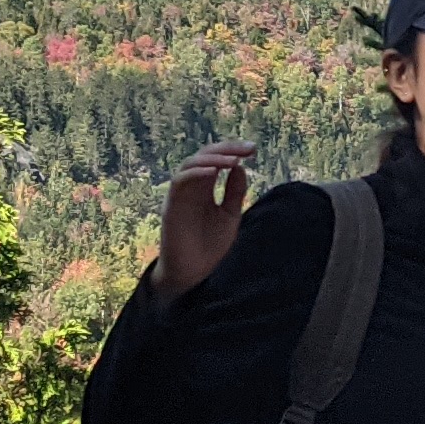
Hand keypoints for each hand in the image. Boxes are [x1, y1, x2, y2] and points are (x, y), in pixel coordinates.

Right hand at [160, 144, 257, 292]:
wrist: (193, 275)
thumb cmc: (210, 247)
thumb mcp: (229, 215)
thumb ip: (234, 192)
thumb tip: (241, 167)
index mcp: (205, 188)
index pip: (216, 159)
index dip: (233, 150)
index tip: (253, 149)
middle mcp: (191, 188)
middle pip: (204, 155)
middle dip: (227, 148)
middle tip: (248, 148)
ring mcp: (180, 195)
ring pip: (190, 163)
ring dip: (213, 158)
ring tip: (234, 160)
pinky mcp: (171, 206)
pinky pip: (179, 181)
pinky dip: (196, 172)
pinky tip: (214, 171)